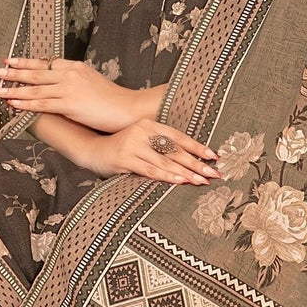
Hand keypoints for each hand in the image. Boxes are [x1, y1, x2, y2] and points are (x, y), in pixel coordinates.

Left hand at [0, 56, 143, 133]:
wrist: (128, 108)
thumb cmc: (112, 99)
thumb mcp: (91, 81)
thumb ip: (73, 80)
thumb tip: (57, 83)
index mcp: (74, 66)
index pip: (44, 63)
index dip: (25, 62)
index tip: (9, 60)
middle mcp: (69, 74)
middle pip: (35, 72)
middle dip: (12, 72)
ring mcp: (69, 88)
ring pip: (35, 88)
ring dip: (13, 89)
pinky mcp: (69, 104)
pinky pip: (42, 104)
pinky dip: (25, 104)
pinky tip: (12, 104)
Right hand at [73, 116, 219, 186]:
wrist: (92, 150)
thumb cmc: (121, 148)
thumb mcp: (141, 140)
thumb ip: (160, 145)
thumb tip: (189, 158)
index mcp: (149, 125)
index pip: (178, 136)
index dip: (197, 147)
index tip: (214, 156)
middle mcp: (141, 132)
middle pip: (175, 150)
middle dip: (197, 163)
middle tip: (214, 173)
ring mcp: (132, 145)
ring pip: (165, 161)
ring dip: (186, 173)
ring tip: (201, 181)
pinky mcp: (124, 159)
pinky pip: (150, 170)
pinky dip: (167, 176)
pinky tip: (180, 181)